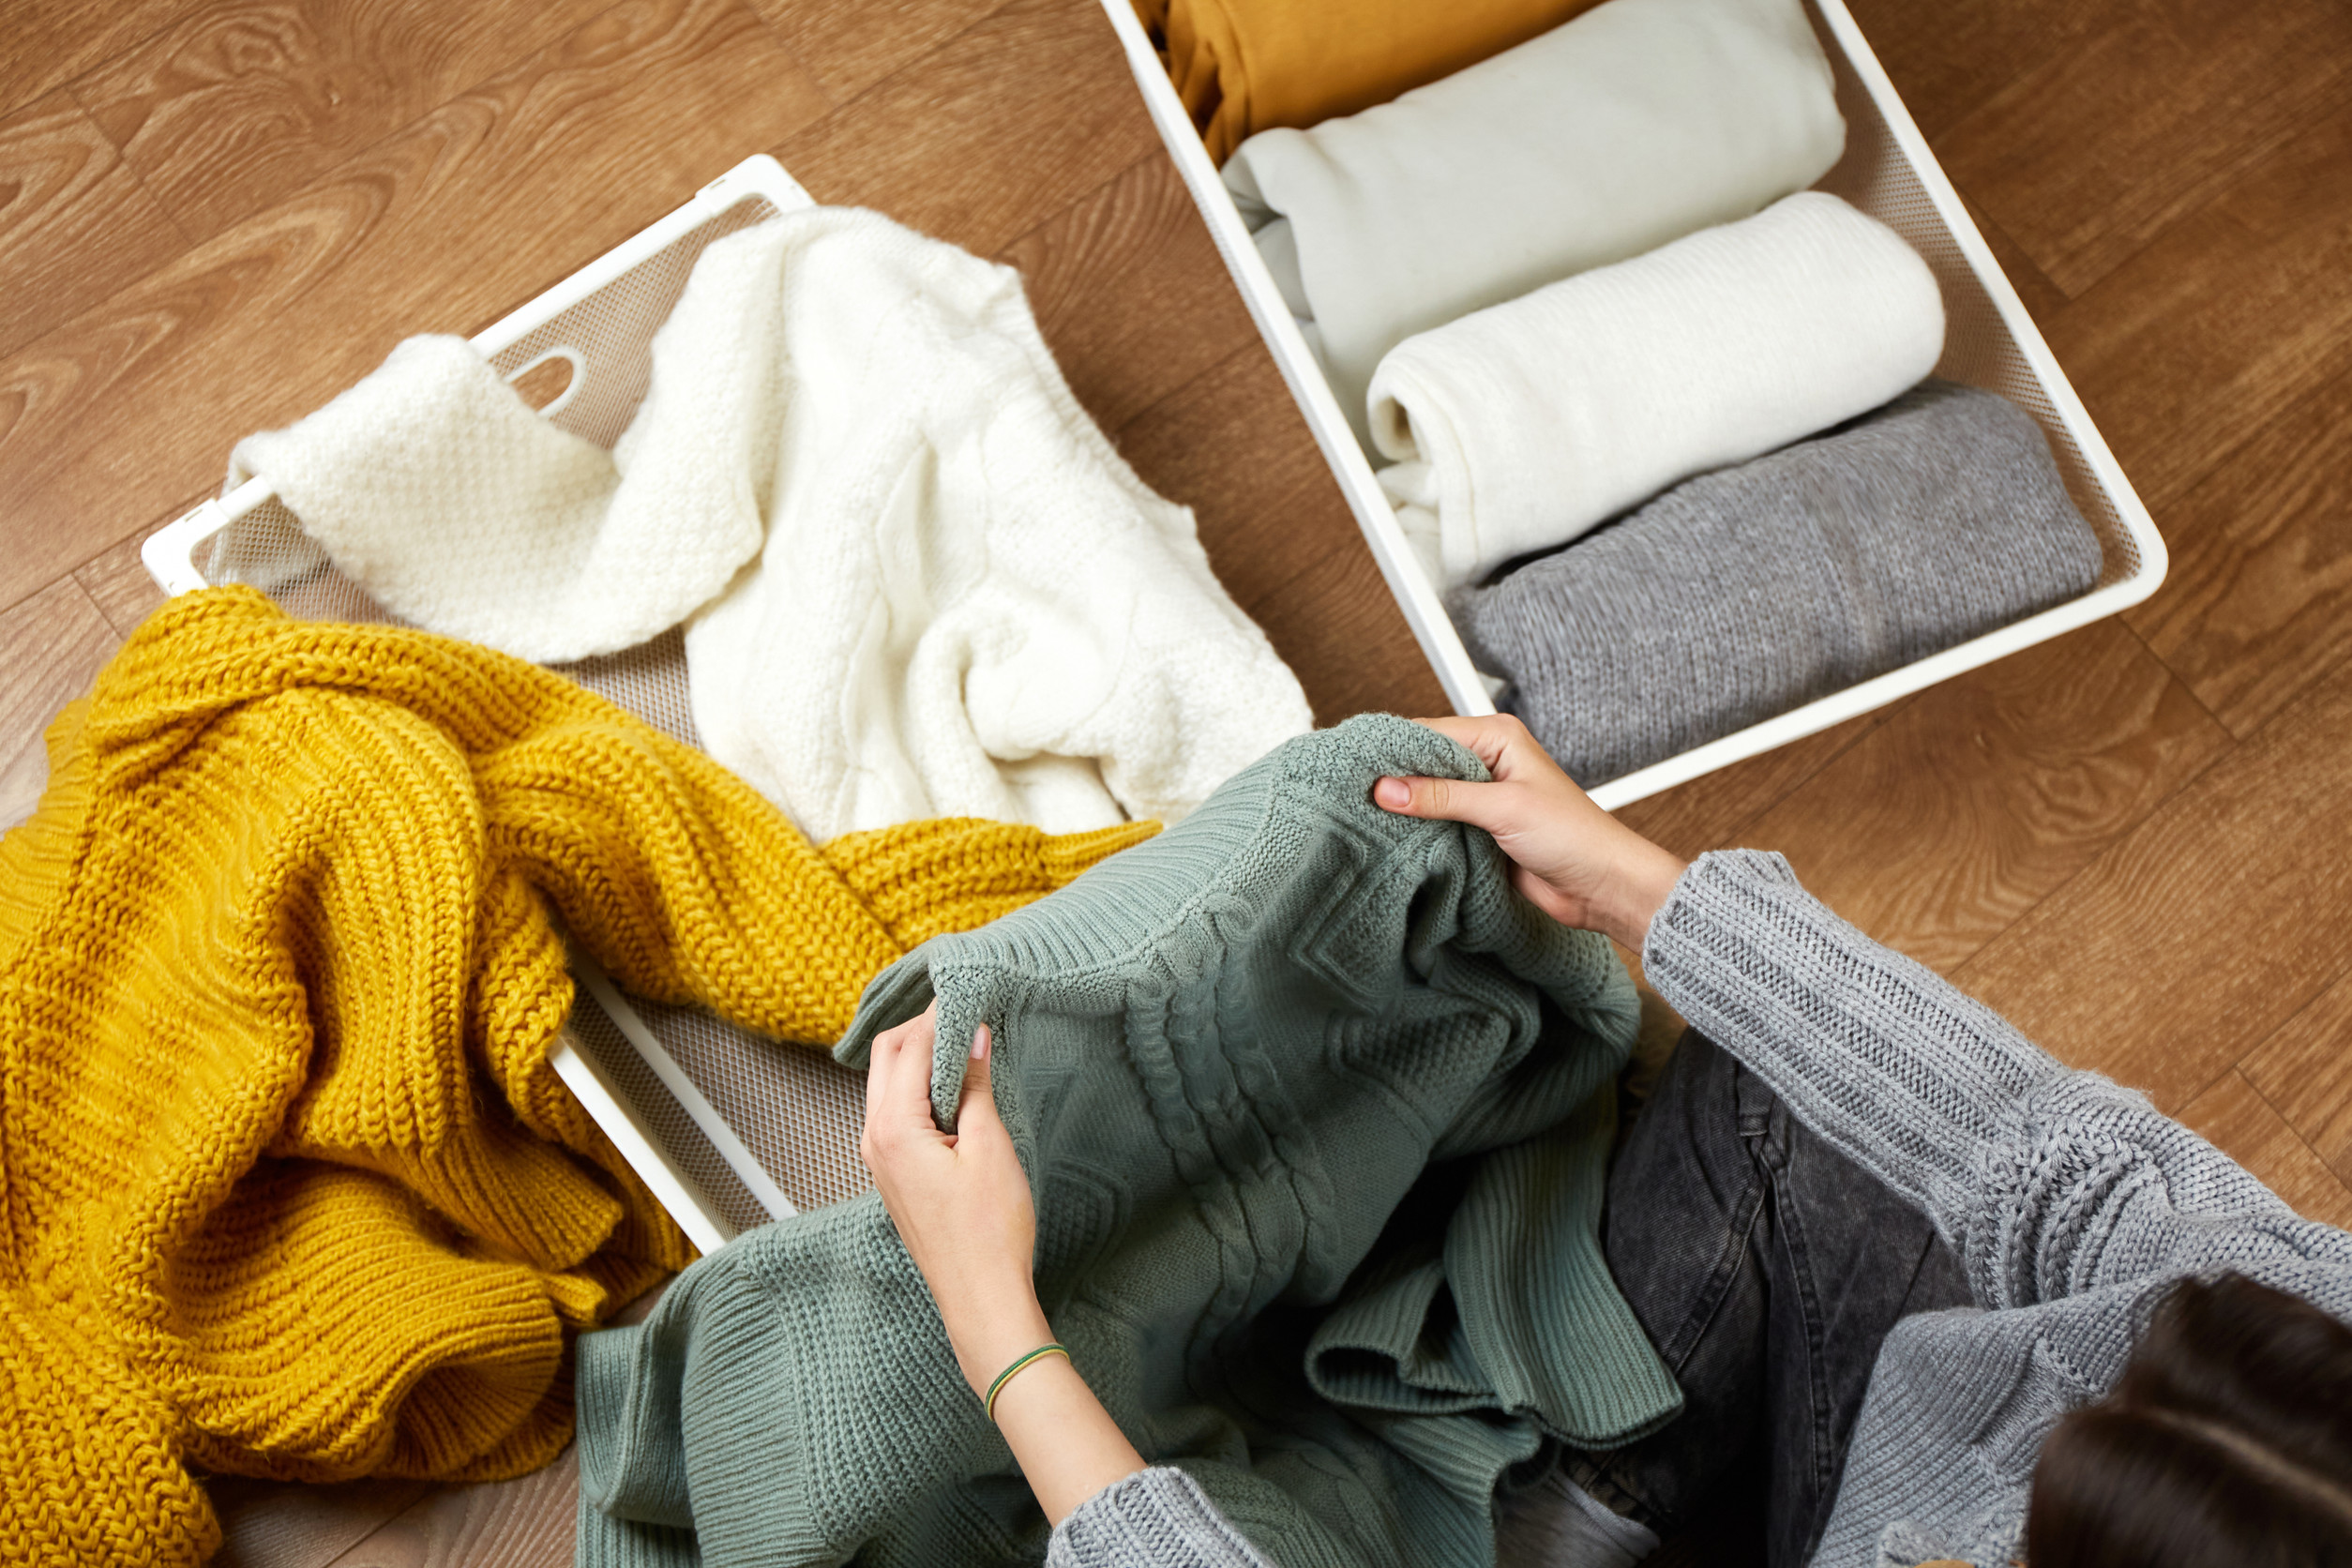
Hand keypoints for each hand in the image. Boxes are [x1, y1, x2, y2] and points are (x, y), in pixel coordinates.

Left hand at [860, 1001, 1051, 1396]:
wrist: (981, 1298)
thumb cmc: (989, 1230)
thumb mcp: (991, 1147)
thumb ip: (975, 1085)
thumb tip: (973, 1035)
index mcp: (893, 1129)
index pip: (910, 1047)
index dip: (941, 1015)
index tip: (971, 992)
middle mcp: (874, 1139)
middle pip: (887, 1057)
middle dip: (922, 1028)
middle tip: (966, 1012)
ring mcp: (879, 1159)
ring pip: (888, 1083)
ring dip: (920, 1057)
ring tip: (965, 1043)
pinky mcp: (893, 1174)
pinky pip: (896, 1111)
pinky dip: (920, 1087)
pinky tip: (956, 1087)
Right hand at [1372, 714, 1686, 951]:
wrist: (1601, 886)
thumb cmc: (1573, 837)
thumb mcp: (1503, 809)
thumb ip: (1443, 797)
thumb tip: (1387, 788)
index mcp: (1498, 737)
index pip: (1430, 733)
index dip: (1392, 751)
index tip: (1354, 767)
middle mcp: (1488, 761)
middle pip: (1424, 763)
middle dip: (1393, 780)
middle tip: (1351, 793)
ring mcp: (1482, 797)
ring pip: (1427, 795)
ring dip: (1403, 809)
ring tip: (1361, 817)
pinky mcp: (1479, 829)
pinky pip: (1437, 823)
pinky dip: (1417, 831)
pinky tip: (1392, 838)